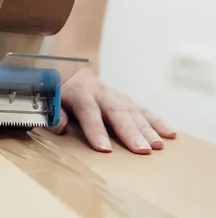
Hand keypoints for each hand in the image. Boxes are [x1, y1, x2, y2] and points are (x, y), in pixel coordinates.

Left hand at [52, 65, 175, 153]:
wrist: (69, 68)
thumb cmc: (56, 90)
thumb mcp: (47, 98)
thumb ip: (53, 113)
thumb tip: (60, 127)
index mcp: (79, 93)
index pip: (89, 111)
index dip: (96, 130)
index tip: (104, 149)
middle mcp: (101, 93)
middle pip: (118, 112)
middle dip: (131, 132)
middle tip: (142, 150)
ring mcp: (115, 95)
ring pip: (133, 111)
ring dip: (148, 129)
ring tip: (158, 145)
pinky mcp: (125, 99)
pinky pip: (143, 110)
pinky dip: (157, 121)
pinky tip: (170, 133)